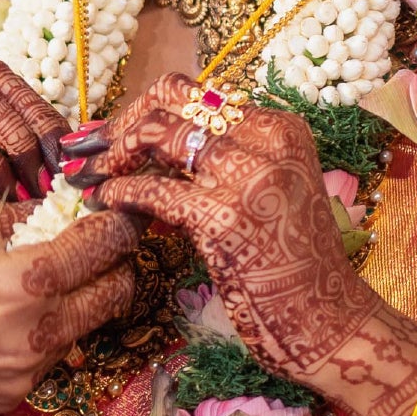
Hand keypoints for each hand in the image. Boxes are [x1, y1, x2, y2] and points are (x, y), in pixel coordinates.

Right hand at [0, 198, 137, 415]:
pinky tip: (11, 314)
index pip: (101, 247)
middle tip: (102, 240)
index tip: (119, 208)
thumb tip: (49, 206)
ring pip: (84, 328)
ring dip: (82, 298)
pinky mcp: (6, 398)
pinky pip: (48, 357)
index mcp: (20, 284)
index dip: (119, 222)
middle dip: (117, 263)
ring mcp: (22, 374)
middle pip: (114, 294)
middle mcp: (33, 336)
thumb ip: (7, 215)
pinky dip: (47, 330)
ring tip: (49, 275)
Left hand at [92, 76, 416, 415]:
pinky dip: (118, 192)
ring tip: (84, 175)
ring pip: (159, 134)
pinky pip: (154, 190)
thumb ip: (230, 162)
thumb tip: (158, 144)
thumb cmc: (297, 266)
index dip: (144, 108)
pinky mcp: (224, 220)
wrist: (332, 321)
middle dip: (121, 121)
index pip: (196, 94)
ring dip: (111, 154)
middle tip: (88, 149)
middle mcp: (268, 141)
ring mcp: (248, 178)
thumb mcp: (273, 192)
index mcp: (280, 128)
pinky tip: (101, 202)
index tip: (112, 131)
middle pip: (172, 100)